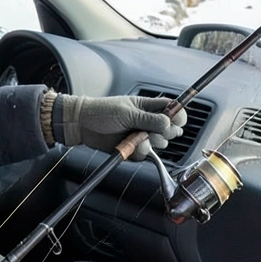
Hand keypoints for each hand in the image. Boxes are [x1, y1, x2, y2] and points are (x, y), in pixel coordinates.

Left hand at [55, 95, 186, 160]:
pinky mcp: (133, 148)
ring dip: (151, 143)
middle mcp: (147, 121)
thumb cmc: (102, 112)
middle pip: (170, 129)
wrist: (82, 125)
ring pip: (159, 144)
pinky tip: (130, 147)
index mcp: (148, 107)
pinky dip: (139, 152)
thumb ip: (149, 119)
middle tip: (151, 131)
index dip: (178, 115)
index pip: (172, 110)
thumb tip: (168, 123)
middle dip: (165, 132)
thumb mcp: (127, 113)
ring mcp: (141, 135)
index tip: (176, 121)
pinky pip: (145, 154)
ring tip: (138, 138)